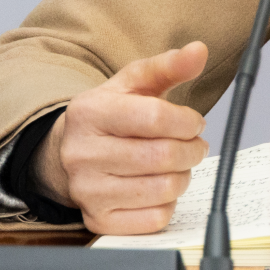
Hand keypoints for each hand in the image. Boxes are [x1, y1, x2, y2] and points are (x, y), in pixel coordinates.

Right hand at [33, 42, 211, 233]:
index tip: (195, 122)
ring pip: (162, 189)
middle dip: (192, 150)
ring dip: (183, 176)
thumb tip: (199, 50)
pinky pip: (155, 218)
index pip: (154, 118)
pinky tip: (160, 186)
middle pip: (161, 156)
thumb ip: (168, 65)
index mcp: (89, 112)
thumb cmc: (111, 115)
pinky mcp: (97, 220)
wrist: (70, 153)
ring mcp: (86, 191)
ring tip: (178, 164)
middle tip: (195, 145)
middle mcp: (81, 154)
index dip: (187, 121)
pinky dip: (168, 203)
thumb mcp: (134, 84)